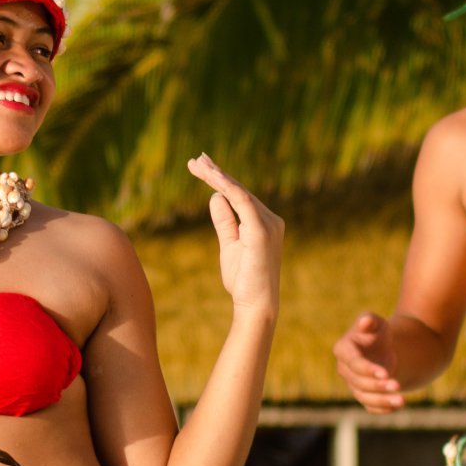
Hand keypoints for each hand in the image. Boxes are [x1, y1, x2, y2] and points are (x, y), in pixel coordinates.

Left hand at [187, 153, 282, 315]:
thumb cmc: (243, 280)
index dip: (221, 179)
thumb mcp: (230, 245)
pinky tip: (212, 177)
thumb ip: (225, 222)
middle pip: (239, 189)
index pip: (239, 195)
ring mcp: (268, 224)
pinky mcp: (261, 230)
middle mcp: (270, 219)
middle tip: (195, 159)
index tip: (202, 167)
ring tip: (197, 164)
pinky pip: (242, 202)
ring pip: (238, 192)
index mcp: (264, 222)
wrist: (256, 306)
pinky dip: (226, 187)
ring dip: (217, 176)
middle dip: (215, 173)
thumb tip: (216, 197)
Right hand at [333, 312, 403, 412]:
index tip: (385, 373)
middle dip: (377, 386)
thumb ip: (370, 321)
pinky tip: (397, 405)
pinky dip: (382, 408)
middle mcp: (344, 369)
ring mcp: (352, 383)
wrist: (382, 347)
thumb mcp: (376, 323)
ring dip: (382, 400)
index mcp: (343, 349)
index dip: (368, 369)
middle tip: (397, 385)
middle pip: (358, 382)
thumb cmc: (376, 332)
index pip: (353, 363)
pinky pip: (370, 406)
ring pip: (364, 397)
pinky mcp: (363, 394)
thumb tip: (365, 321)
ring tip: (402, 400)